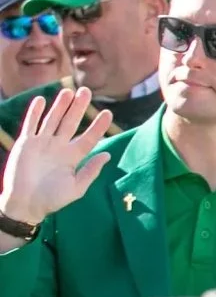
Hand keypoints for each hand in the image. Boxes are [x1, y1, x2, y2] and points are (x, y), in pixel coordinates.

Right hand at [1, 88, 112, 226]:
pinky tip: (41, 100)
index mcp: (73, 157)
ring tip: (68, 91)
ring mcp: (42, 144)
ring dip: (60, 106)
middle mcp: (59, 147)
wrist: (26, 205)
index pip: (89, 137)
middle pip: (71, 123)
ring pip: (53, 120)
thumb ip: (90, 171)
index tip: (108, 113)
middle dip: (79, 107)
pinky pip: (31, 125)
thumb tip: (107, 154)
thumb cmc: (52, 200)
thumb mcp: (76, 188)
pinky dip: (35, 113)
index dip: (98, 126)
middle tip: (86, 91)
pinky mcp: (26, 144)